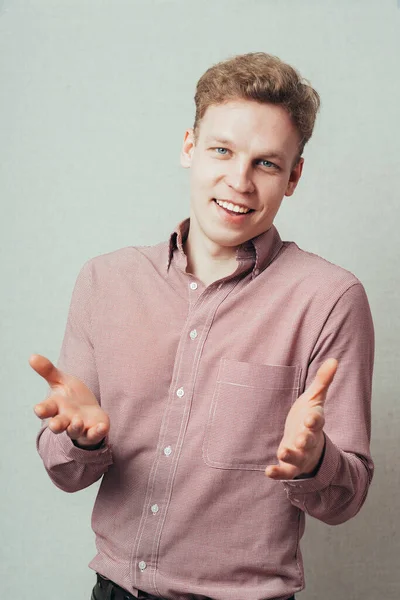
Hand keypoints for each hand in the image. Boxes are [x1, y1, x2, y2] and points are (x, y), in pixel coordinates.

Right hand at [30, 354, 109, 447]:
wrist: (89, 412)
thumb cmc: (71, 397)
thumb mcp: (61, 381)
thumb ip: (48, 371)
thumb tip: (32, 356)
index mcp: (56, 407)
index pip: (46, 409)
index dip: (42, 410)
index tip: (39, 409)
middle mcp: (65, 419)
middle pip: (57, 425)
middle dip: (56, 425)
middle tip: (54, 424)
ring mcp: (79, 428)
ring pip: (74, 431)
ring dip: (75, 427)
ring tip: (77, 421)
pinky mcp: (93, 431)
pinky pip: (94, 434)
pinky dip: (97, 432)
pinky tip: (102, 427)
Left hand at [265, 358, 337, 479]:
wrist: (310, 447)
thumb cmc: (309, 419)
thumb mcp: (315, 399)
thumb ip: (323, 381)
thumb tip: (334, 359)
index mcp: (314, 423)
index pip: (317, 421)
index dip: (315, 420)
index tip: (312, 417)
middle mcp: (309, 440)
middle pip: (308, 440)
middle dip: (305, 439)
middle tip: (300, 438)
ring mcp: (300, 454)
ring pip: (297, 457)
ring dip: (290, 454)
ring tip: (282, 451)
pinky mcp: (290, 466)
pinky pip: (285, 471)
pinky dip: (277, 473)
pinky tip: (268, 472)